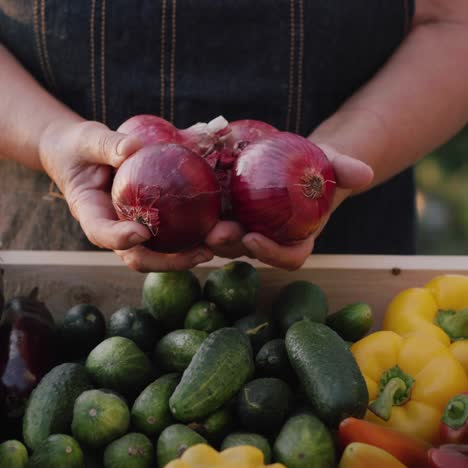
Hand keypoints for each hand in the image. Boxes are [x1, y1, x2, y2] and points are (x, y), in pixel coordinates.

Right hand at [39, 119, 212, 271]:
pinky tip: (211, 230)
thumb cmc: (79, 148)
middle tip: (197, 254)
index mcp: (90, 212)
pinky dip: (187, 238)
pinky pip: (166, 237)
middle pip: (136, 256)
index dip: (119, 238)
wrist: (79, 156)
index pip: (101, 233)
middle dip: (166, 261)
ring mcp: (130, 229)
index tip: (141, 232)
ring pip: (155, 254)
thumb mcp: (88, 140)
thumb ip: (108, 144)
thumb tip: (133, 147)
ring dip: (183, 257)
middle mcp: (111, 228)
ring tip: (211, 250)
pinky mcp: (146, 223)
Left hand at [206, 144, 372, 269]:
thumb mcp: (330, 162)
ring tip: (197, 221)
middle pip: (249, 251)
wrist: (296, 159)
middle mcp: (269, 239)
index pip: (288, 256)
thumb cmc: (316, 165)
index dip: (273, 254)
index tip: (256, 239)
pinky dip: (199, 217)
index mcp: (296, 237)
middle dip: (232, 246)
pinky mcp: (227, 214)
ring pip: (225, 241)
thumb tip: (365, 173)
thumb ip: (344, 169)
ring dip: (210, 235)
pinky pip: (211, 220)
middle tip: (216, 233)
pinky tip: (183, 206)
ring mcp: (245, 228)